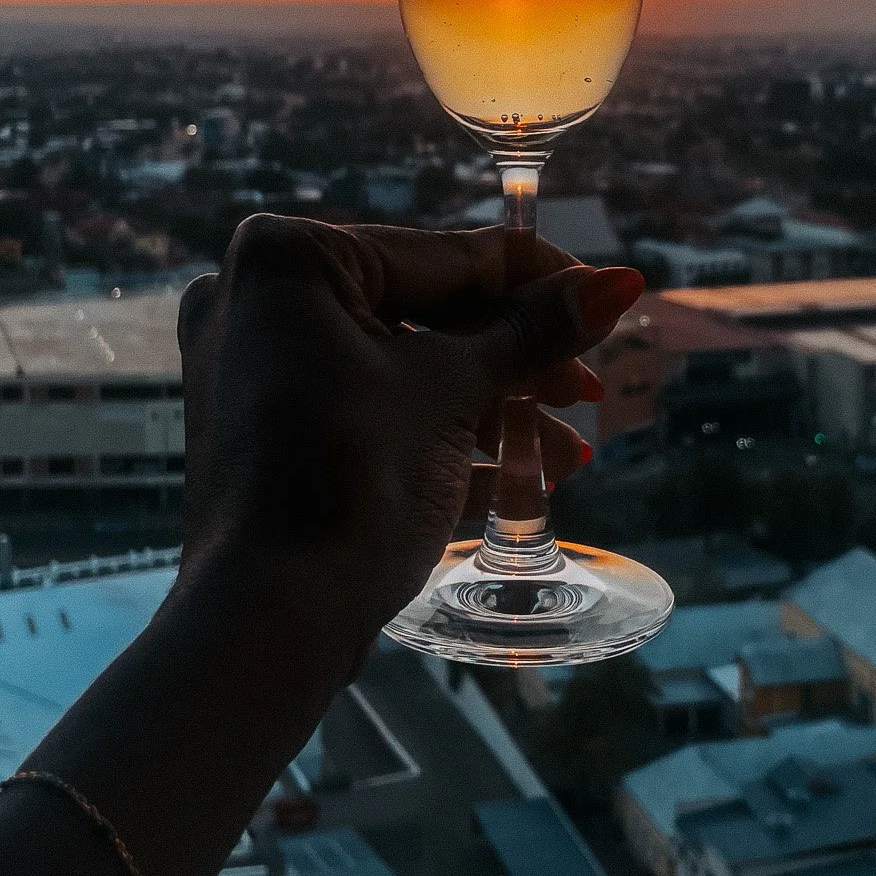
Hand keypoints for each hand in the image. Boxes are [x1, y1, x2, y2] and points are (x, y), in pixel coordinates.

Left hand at [174, 214, 642, 683]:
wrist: (268, 620)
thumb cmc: (352, 479)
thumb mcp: (454, 391)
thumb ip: (534, 331)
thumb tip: (620, 282)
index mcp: (291, 258)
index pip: (445, 255)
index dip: (538, 280)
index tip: (608, 297)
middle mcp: (258, 300)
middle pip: (423, 312)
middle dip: (515, 359)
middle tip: (587, 389)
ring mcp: (256, 371)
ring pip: (401, 369)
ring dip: (489, 407)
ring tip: (563, 453)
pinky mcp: (267, 438)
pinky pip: (368, 413)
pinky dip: (438, 436)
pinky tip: (518, 477)